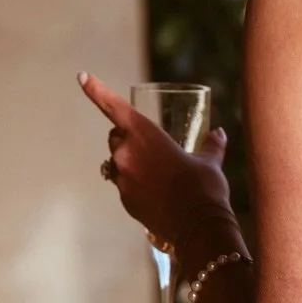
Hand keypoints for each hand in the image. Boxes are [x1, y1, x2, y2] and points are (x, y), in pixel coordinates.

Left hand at [80, 73, 233, 251]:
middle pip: (116, 137)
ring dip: (131, 164)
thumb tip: (219, 133)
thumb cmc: (205, 187)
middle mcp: (127, 153)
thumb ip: (211, 145)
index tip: (82, 76)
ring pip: (118, 163)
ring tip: (159, 176)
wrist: (199, 226)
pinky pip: (124, 185)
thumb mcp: (209, 162)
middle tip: (153, 150)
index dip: (96, 90)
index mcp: (145, 134)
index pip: (113, 107)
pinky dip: (137, 186)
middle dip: (128, 140)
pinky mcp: (124, 199)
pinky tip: (159, 195)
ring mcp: (122, 178)